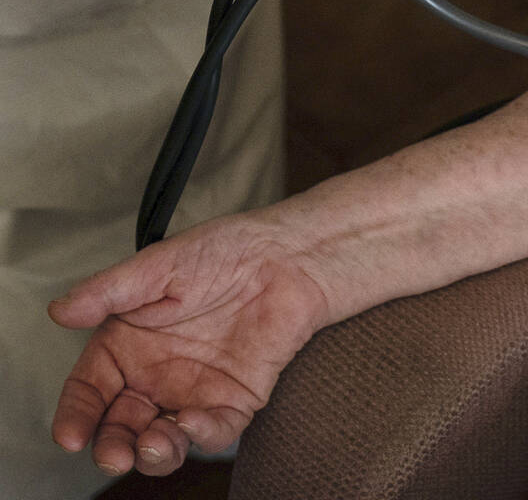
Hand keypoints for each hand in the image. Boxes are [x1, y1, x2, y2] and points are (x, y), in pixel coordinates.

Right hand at [48, 219, 328, 477]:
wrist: (287, 255)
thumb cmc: (223, 251)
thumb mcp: (157, 265)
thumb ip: (109, 291)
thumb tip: (61, 310)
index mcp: (128, 345)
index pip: (90, 390)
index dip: (77, 415)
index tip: (71, 436)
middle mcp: (157, 373)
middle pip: (123, 424)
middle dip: (113, 446)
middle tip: (114, 455)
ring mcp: (197, 389)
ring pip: (166, 437)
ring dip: (155, 452)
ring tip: (153, 445)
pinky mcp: (238, 397)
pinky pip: (217, 428)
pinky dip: (203, 434)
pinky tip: (192, 423)